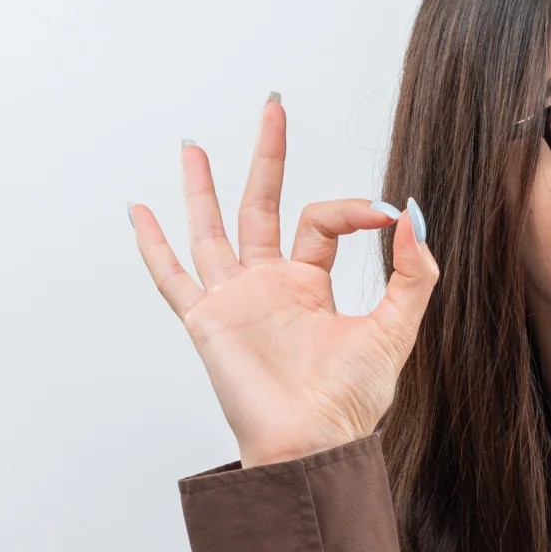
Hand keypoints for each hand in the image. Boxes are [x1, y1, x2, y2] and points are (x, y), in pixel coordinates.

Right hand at [130, 99, 439, 468]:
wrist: (313, 443)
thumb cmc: (350, 403)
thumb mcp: (395, 328)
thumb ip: (412, 273)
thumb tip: (409, 214)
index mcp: (310, 286)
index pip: (322, 221)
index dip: (352, 208)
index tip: (381, 213)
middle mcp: (269, 287)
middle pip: (262, 206)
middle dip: (267, 157)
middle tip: (273, 108)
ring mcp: (234, 301)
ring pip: (211, 230)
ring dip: (202, 188)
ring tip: (193, 145)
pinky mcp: (207, 321)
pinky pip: (172, 277)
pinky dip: (153, 245)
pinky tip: (138, 212)